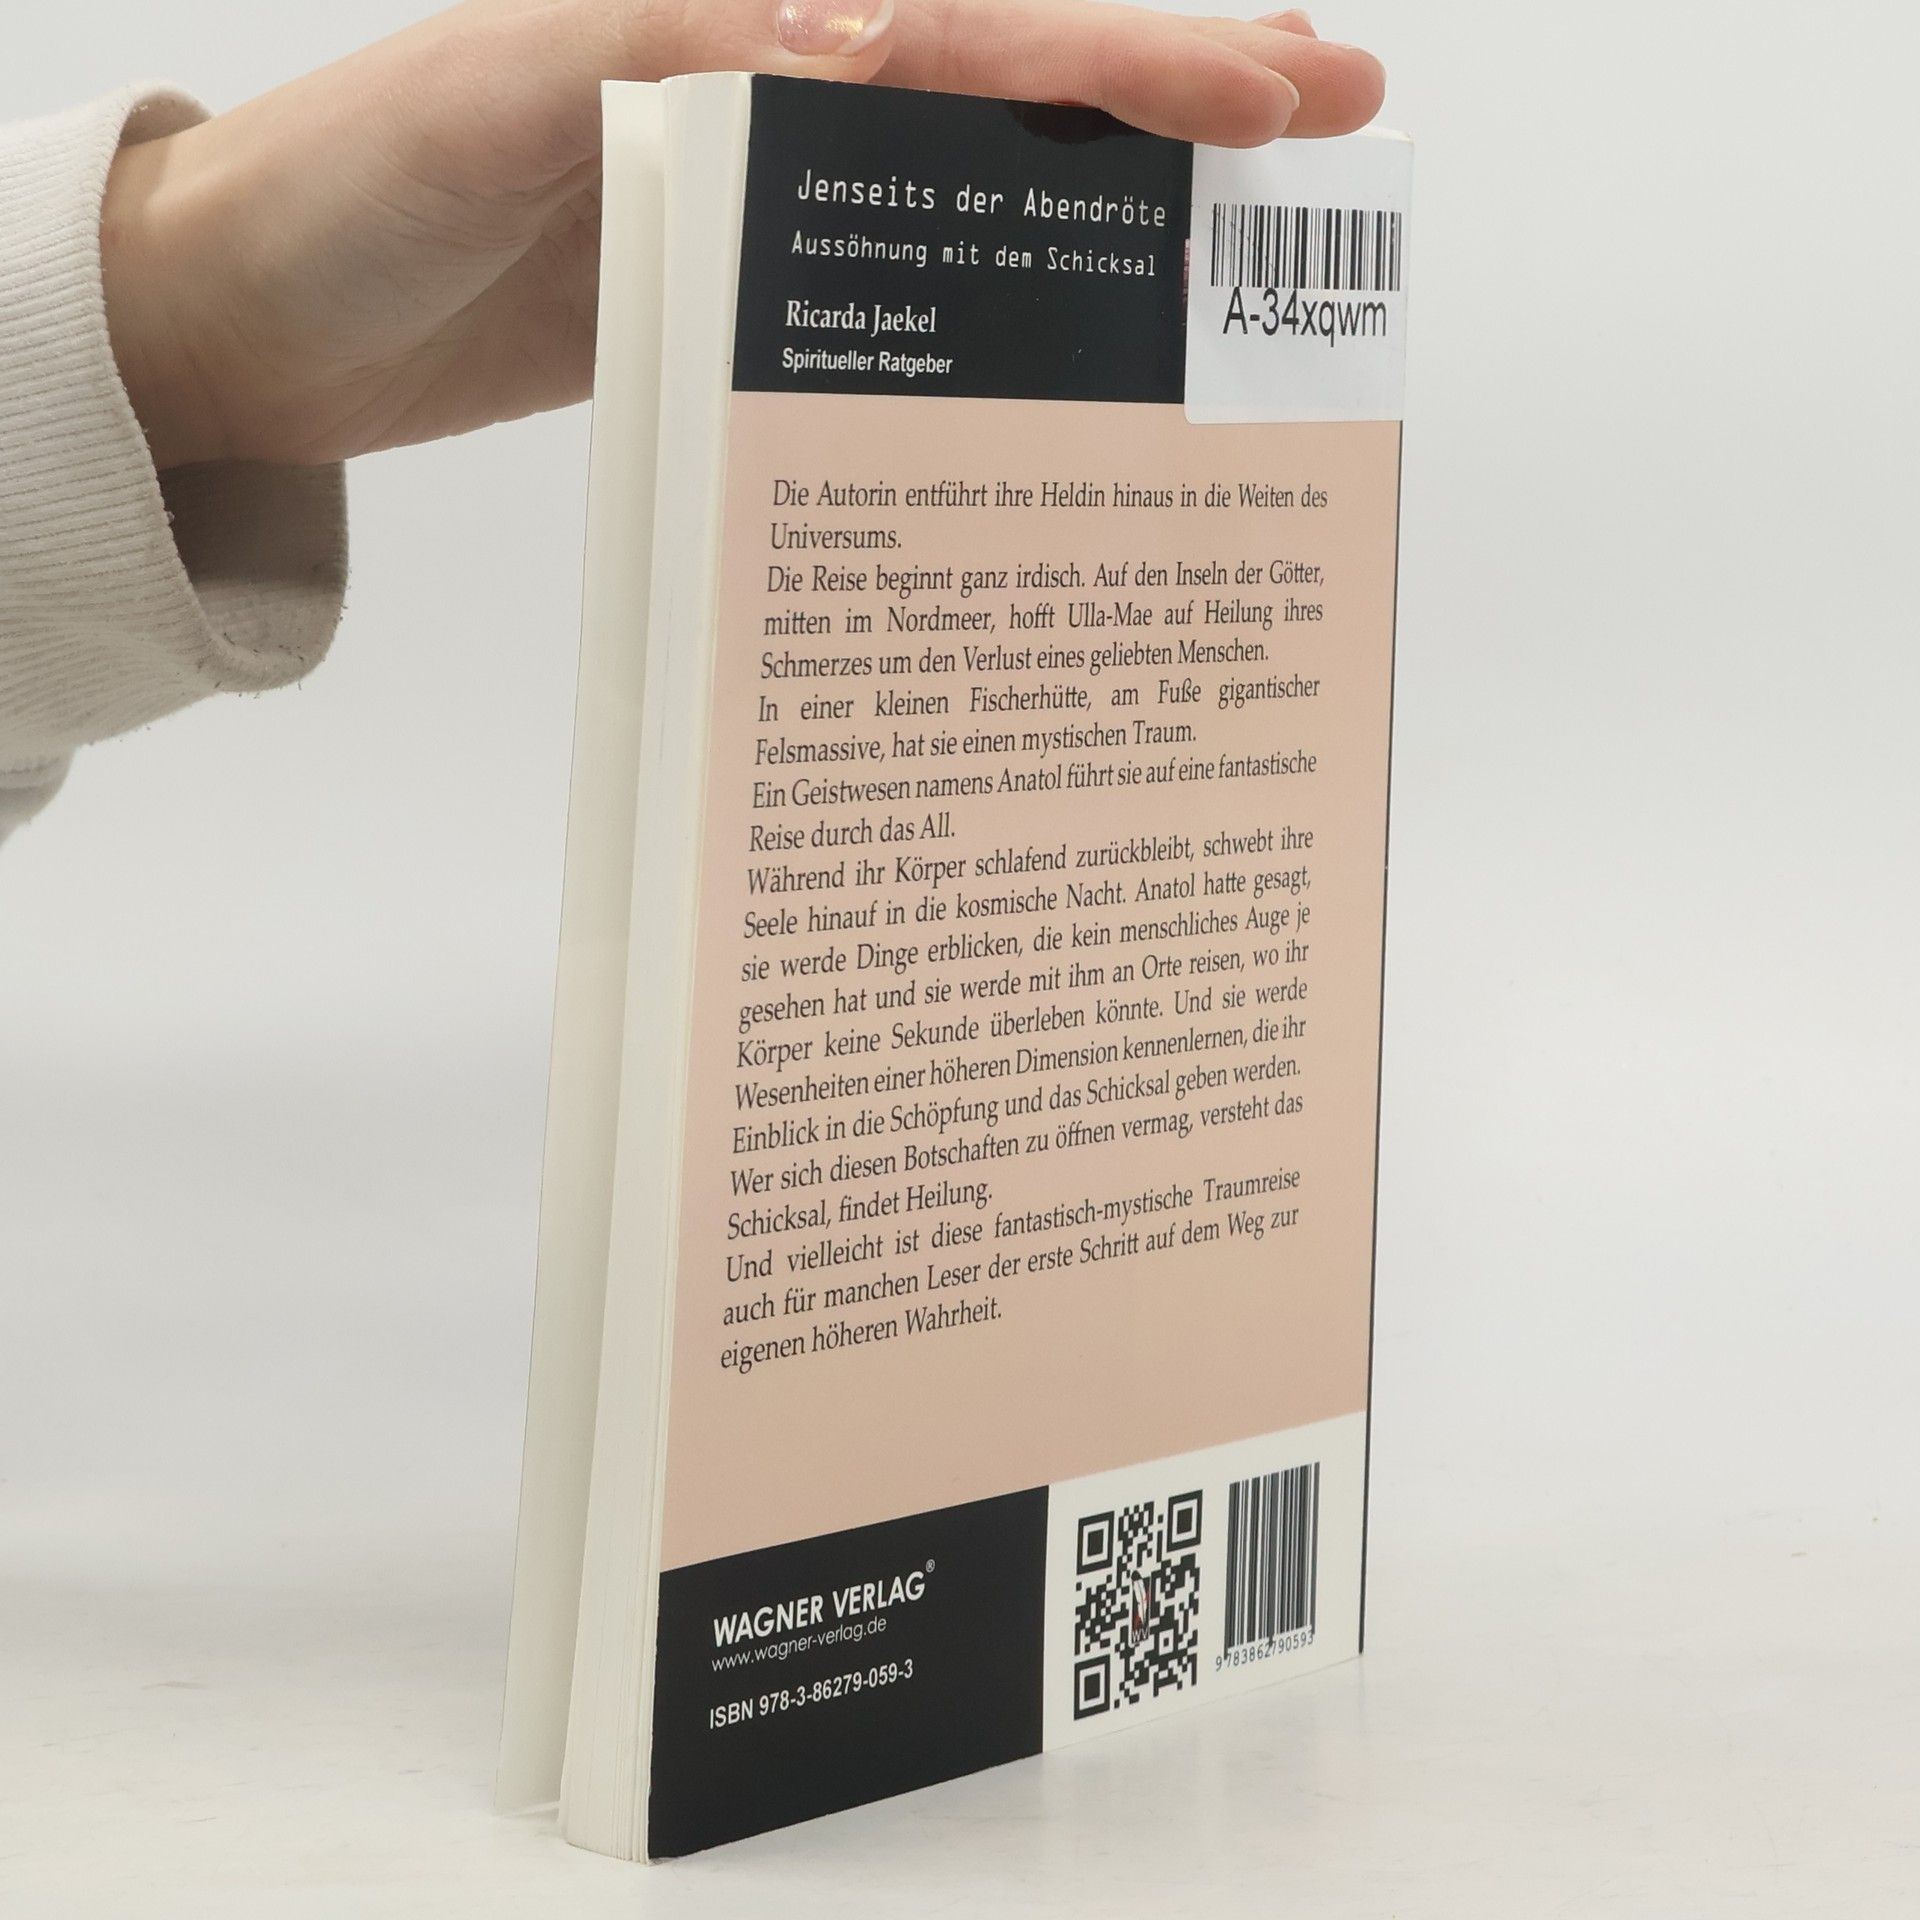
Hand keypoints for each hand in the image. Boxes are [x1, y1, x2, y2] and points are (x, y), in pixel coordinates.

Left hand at [100, 0, 1384, 469]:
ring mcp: (758, 199)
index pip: (964, 25)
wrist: (256, 324)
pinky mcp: (732, 297)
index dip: (1122, 55)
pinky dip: (990, 307)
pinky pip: (892, 289)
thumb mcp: (490, 94)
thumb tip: (870, 34)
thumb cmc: (347, 191)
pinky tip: (1068, 342)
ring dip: (1109, 200)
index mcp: (729, 19)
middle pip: (1007, 79)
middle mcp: (766, 89)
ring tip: (1247, 231)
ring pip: (974, 181)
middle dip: (1174, 91)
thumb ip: (670, 39)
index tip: (1270, 89)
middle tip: (1336, 114)